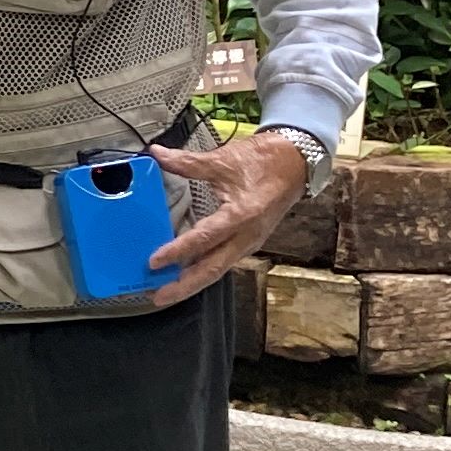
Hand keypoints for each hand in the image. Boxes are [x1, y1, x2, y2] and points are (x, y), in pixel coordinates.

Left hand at [145, 130, 307, 300]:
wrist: (295, 164)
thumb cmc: (263, 161)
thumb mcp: (223, 160)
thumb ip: (187, 162)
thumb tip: (157, 154)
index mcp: (242, 214)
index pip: (205, 238)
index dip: (178, 251)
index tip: (154, 261)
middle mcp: (247, 235)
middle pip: (213, 268)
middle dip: (184, 286)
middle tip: (157, 296)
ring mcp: (249, 242)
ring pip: (218, 270)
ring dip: (192, 283)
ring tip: (165, 293)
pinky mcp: (248, 243)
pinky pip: (223, 262)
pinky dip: (203, 272)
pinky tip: (185, 276)